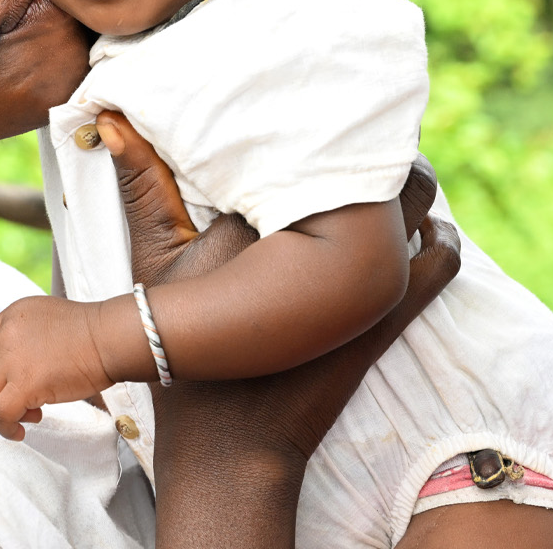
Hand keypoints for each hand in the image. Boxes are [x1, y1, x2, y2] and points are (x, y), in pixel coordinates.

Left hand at [0, 295, 114, 440]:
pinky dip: (6, 427)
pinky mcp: (23, 383)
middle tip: (32, 400)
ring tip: (33, 413)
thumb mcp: (50, 321)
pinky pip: (1, 413)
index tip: (16, 379)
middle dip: (7, 389)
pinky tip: (19, 432)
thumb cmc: (94, 334)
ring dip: (8, 408)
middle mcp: (7, 333)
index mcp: (14, 315)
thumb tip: (24, 369)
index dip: (0, 367)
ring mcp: (12, 358)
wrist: (110, 339)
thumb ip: (29, 338)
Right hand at [97, 111, 458, 547]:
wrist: (231, 441)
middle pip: (376, 166)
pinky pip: (440, 261)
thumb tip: (112, 119)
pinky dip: (435, 238)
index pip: (314, 144)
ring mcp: (367, 279)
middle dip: (371, 151)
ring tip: (380, 182)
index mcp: (266, 215)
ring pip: (416, 208)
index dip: (323, 124)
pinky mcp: (392, 316)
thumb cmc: (182, 345)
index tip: (316, 111)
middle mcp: (326, 239)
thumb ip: (141, 186)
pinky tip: (418, 234)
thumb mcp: (154, 261)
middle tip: (352, 142)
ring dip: (405, 192)